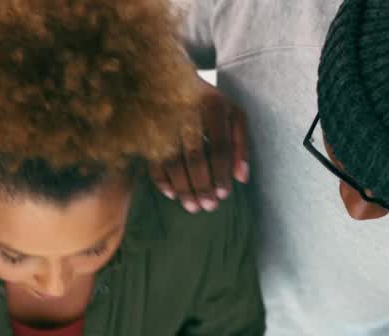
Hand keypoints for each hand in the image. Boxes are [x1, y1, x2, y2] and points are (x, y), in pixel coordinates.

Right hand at [151, 76, 248, 212]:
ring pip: (172, 162)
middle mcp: (186, 111)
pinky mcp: (146, 130)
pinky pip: (152, 160)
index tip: (224, 194)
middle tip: (208, 207)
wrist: (166, 75)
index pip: (220, 146)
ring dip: (183, 188)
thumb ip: (241, 142)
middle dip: (203, 185)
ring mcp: (162, 120)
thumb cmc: (206, 101)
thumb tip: (242, 179)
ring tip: (192, 207)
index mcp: (213, 104)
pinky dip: (161, 181)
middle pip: (195, 157)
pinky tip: (172, 195)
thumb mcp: (230, 113)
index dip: (222, 173)